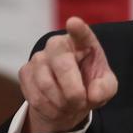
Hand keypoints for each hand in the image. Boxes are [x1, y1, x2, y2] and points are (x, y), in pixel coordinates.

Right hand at [18, 17, 117, 132]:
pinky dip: (49, 109)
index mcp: (82, 42)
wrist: (68, 99)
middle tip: (81, 103)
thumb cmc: (90, 86)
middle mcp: (58, 44)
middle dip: (73, 91)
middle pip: (62, 65)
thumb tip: (93, 94)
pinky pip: (35, 96)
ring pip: (46, 84)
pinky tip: (57, 107)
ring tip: (70, 106)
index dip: (77, 29)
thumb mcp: (106, 87)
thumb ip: (105, 88)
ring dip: (61, 103)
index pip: (80, 33)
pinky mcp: (25, 71)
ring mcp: (39, 57)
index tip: (74, 23)